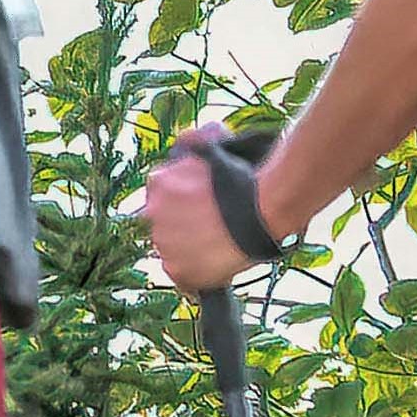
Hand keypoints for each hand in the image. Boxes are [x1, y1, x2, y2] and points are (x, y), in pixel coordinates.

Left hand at [141, 130, 264, 293]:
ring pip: (173, 250)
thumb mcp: (213, 151)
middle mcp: (153, 213)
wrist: (263, 207)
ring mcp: (164, 242)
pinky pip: (182, 277)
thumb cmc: (244, 178)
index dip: (183, 205)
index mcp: (158, 183)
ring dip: (190, 250)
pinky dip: (196, 276)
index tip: (201, 209)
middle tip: (212, 228)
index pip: (162, 198)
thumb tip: (187, 139)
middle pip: (165, 225)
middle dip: (184, 227)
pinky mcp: (177, 269)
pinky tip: (215, 267)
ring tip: (219, 246)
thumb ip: (193, 144)